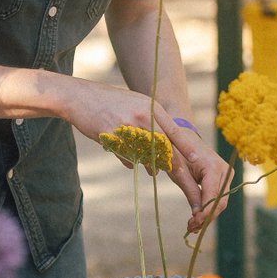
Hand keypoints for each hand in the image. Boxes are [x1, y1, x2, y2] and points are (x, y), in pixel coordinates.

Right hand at [63, 82, 232, 227]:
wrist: (78, 97)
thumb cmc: (109, 102)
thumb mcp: (135, 106)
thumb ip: (150, 126)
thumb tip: (161, 154)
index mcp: (150, 108)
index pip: (173, 132)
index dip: (185, 149)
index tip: (197, 163)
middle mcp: (141, 117)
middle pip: (163, 147)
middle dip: (174, 166)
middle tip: (183, 180)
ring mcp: (125, 127)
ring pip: (145, 156)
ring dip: (149, 165)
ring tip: (149, 167)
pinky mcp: (110, 137)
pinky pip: (126, 157)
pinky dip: (127, 160)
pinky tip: (119, 148)